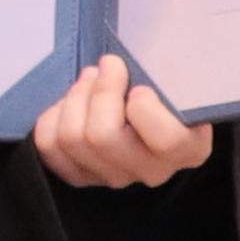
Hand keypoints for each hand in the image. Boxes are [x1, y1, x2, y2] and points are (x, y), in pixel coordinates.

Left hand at [32, 53, 211, 189]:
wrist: (153, 107)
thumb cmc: (169, 88)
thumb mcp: (181, 80)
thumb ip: (167, 75)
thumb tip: (120, 64)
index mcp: (189, 149)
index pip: (166, 140)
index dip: (144, 109)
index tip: (139, 86)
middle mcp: (153, 171)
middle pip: (104, 136)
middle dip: (99, 91)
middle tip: (108, 65)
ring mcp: (115, 177)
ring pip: (72, 138)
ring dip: (76, 96)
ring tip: (89, 77)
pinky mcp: (82, 175)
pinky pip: (50, 144)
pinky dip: (54, 115)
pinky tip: (71, 102)